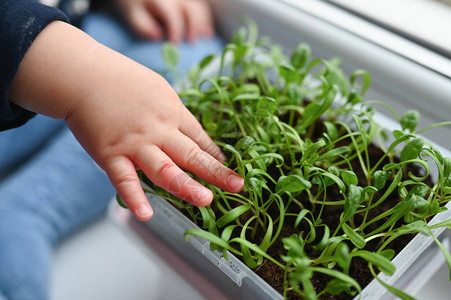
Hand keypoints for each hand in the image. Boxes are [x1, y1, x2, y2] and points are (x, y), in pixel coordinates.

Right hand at [10, 21, 242, 220]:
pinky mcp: (111, 155)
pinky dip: (134, 197)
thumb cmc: (122, 80)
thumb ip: (173, 113)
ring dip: (186, 186)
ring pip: (165, 169)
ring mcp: (135, 144)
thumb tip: (188, 131)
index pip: (201, 139)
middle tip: (237, 186)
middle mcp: (159, 131)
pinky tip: (146, 214)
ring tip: (206, 201)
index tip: (230, 170)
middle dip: (216, 172)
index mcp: (172, 113)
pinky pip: (124, 180)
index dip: (217, 156)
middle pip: (192, 154)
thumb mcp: (159, 89)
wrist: (84, 75)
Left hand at [115, 0, 213, 42]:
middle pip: (190, 9)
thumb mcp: (132, 14)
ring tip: (205, 38)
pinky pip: (201, 7)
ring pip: (199, 8)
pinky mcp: (188, 0)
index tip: (175, 45)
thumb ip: (142, 25)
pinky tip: (207, 33)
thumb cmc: (135, 4)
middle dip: (193, 26)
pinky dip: (205, 20)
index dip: (175, 30)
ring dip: (203, 23)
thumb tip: (157, 36)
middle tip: (192, 43)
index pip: (171, 14)